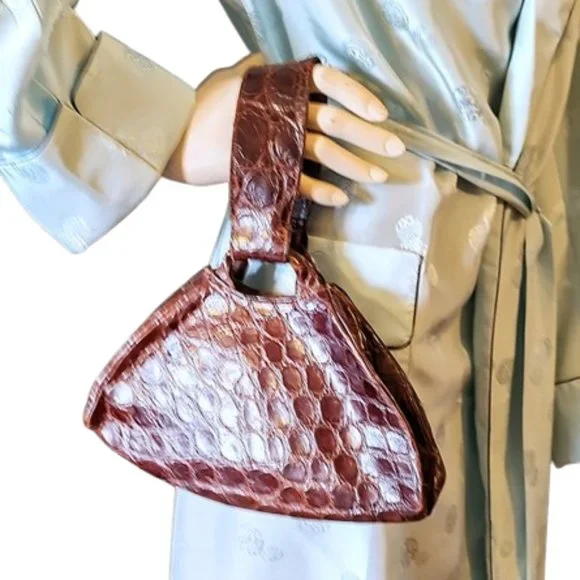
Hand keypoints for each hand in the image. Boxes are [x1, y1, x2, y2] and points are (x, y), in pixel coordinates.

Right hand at [164, 54, 404, 206]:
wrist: (174, 136)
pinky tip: (341, 198)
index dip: (358, 95)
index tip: (382, 113)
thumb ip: (258, 68)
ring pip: (323, 151)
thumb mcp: (233, 76)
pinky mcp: (263, 168)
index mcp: (279, 82)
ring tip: (377, 177)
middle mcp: (282, 108)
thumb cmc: (203, 103)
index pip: (328, 82)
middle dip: (370, 136)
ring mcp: (274, 140)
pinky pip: (299, 181)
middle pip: (335, 120)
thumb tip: (270, 59)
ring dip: (354, 165)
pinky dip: (321, 190)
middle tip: (396, 149)